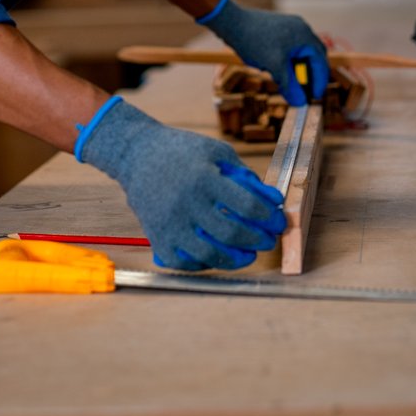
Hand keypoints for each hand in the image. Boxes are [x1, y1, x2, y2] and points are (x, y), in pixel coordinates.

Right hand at [76, 98, 285, 269]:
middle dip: (257, 240)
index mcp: (204, 179)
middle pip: (231, 232)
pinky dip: (204, 265)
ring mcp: (169, 223)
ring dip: (235, 259)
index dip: (269, 217)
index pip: (247, 206)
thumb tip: (272, 200)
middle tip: (268, 241)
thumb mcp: (216, 152)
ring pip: (208, 254)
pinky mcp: (157, 237)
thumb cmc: (182, 151)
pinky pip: (184, 262)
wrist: (136, 154)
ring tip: (248, 255)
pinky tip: (218, 258)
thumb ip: (245, 176)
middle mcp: (186, 203)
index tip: (278, 221)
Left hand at [198, 0, 329, 104]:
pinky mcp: (279, 29)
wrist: (231, 22)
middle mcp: (301, 29)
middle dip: (312, 75)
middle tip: (308, 92)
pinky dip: (291, 62)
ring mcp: (290, 27)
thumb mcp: (274, 67)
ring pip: (302, 53)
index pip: (320, 61)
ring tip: (294, 85)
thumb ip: (289, 86)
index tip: (316, 96)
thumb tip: (300, 103)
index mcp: (304, 36)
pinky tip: (282, 72)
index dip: (320, 81)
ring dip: (300, 69)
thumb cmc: (254, 42)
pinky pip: (292, 48)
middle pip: (314, 56)